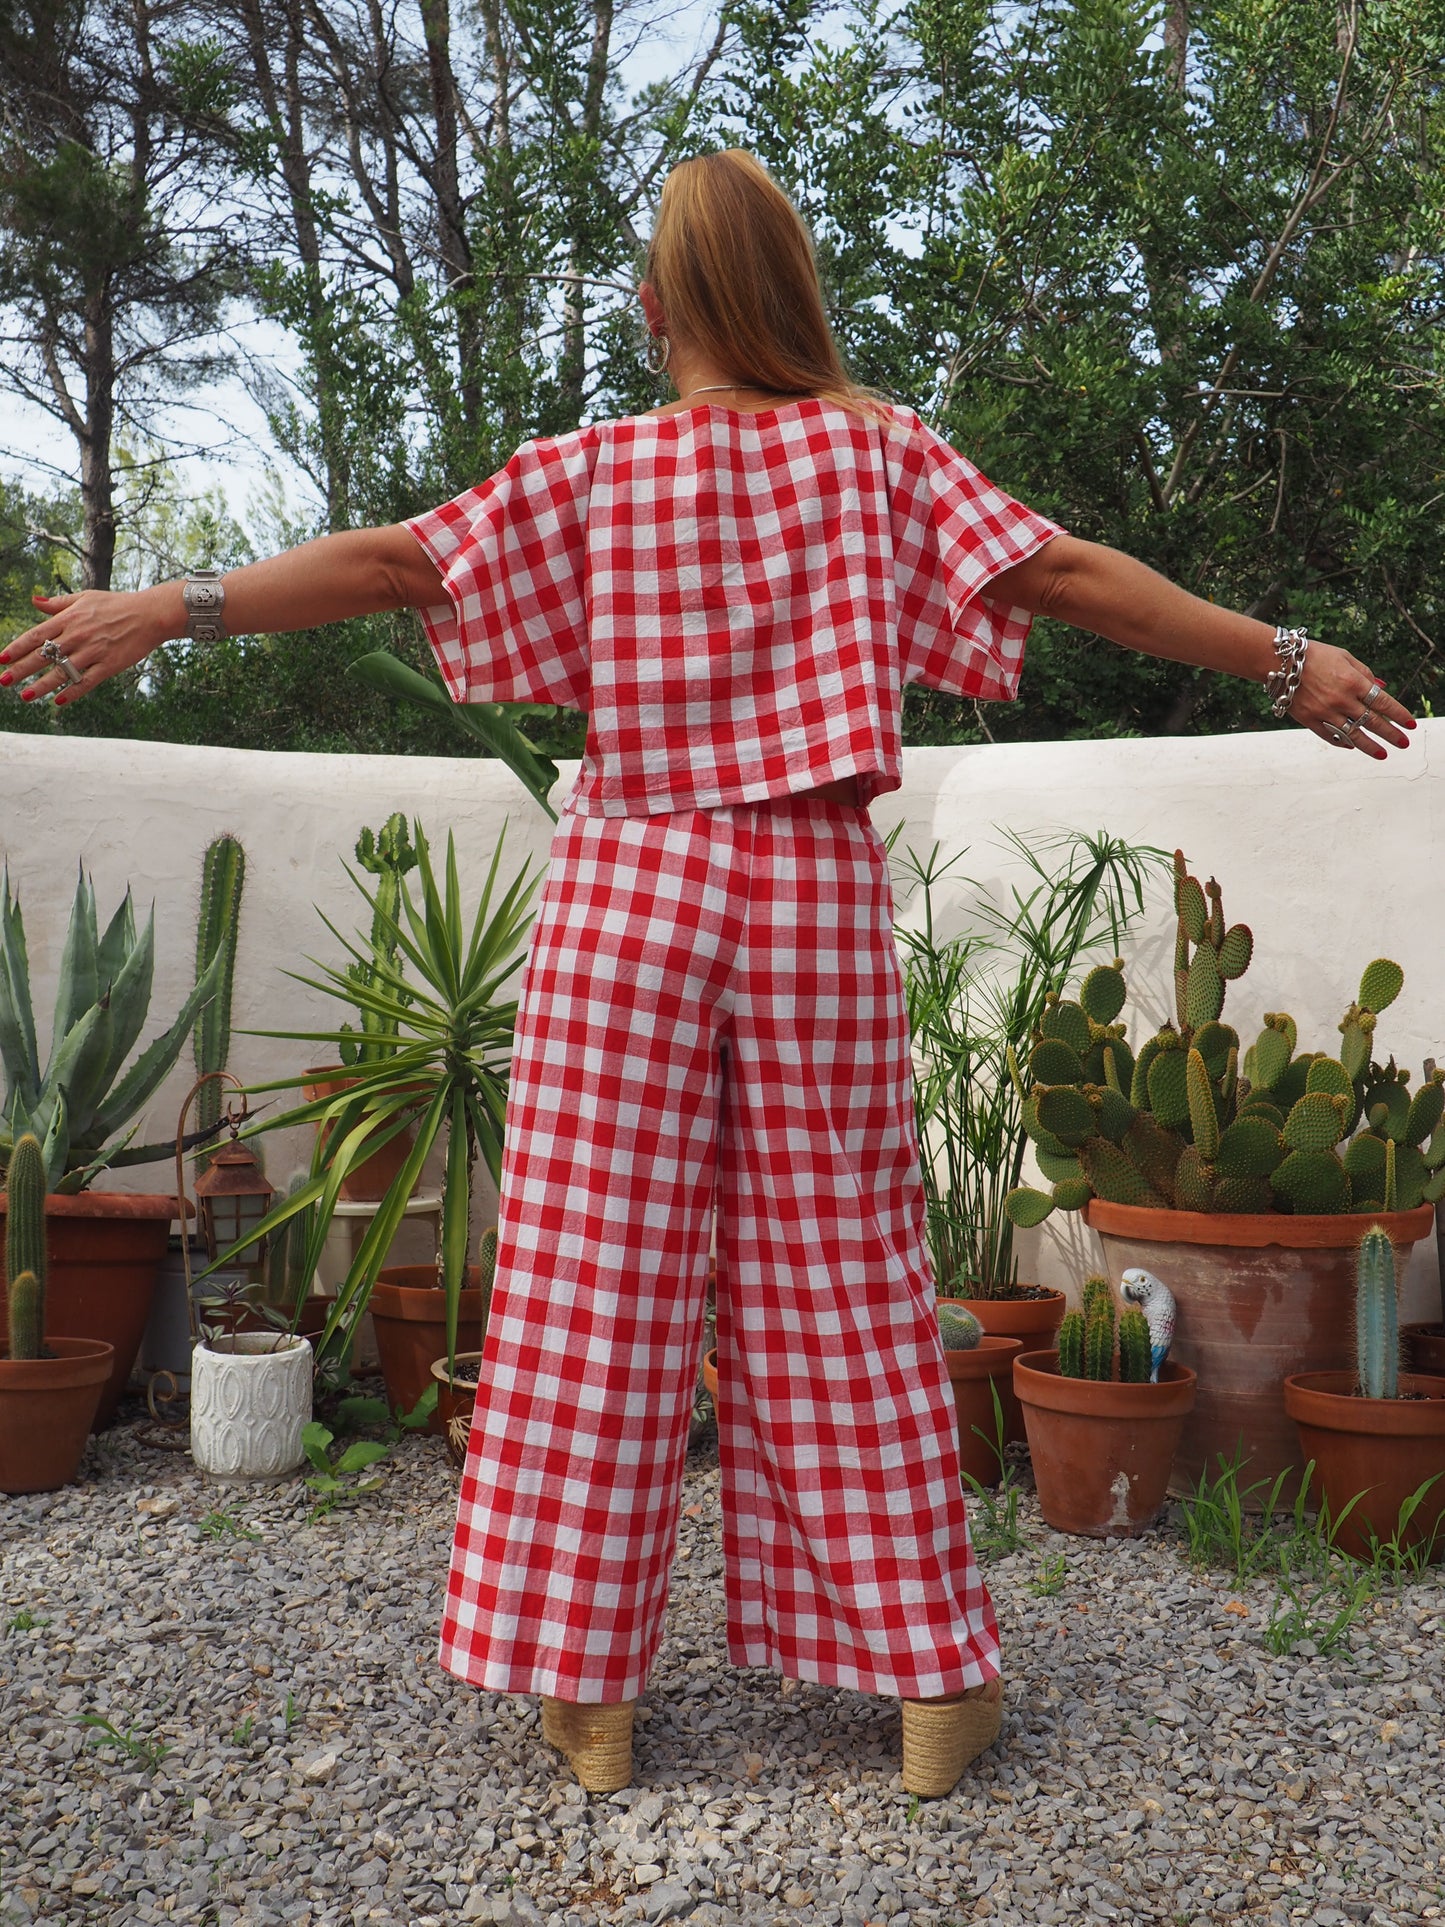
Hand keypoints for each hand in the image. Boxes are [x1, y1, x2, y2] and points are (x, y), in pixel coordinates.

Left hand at [0, 588, 171, 704]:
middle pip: (44, 655)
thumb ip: (57, 603)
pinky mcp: (110, 665)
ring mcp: (94, 651)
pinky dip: (73, 692)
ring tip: (25, 696)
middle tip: (3, 681)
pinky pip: (87, 681)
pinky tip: (59, 701)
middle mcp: (78, 636)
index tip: (2, 658)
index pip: (37, 635)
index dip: (17, 647)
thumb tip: (33, 600)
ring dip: (42, 685)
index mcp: (70, 618)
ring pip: (62, 671)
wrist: (150, 614)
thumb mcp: (85, 598)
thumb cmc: (116, 604)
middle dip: (21, 669)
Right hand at [1287, 640, 1415, 759]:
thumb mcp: (1344, 658)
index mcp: (1354, 681)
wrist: (1280, 662)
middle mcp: (1342, 699)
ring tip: (1382, 754)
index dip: (1399, 714)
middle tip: (1403, 743)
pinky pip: (1330, 736)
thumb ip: (1364, 673)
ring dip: (1370, 746)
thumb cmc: (1315, 656)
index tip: (1410, 724)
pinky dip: (1343, 742)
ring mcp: (1325, 712)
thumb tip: (1381, 689)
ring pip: (1353, 734)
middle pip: (1372, 721)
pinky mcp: (1309, 720)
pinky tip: (1352, 746)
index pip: (1383, 702)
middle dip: (1391, 734)